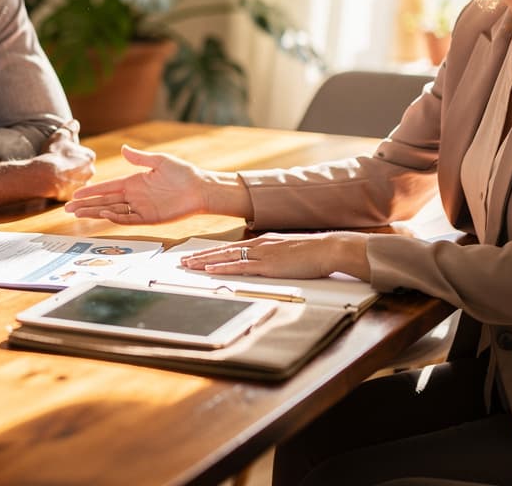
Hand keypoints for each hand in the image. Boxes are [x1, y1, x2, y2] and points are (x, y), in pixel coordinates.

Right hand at [28, 119, 95, 201]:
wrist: (44, 176)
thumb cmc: (53, 154)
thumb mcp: (60, 136)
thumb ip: (69, 128)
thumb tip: (75, 122)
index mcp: (89, 157)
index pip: (84, 155)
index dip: (73, 155)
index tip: (63, 156)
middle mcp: (91, 171)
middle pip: (83, 168)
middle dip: (74, 168)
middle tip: (60, 166)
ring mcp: (83, 185)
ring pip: (78, 181)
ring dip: (71, 180)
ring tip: (57, 178)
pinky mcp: (74, 196)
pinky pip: (71, 192)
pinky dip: (65, 190)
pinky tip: (56, 187)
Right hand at [65, 144, 225, 222]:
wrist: (200, 188)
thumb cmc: (182, 173)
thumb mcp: (159, 161)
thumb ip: (139, 158)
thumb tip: (123, 148)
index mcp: (133, 182)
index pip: (107, 188)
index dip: (91, 191)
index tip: (75, 194)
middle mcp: (134, 196)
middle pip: (104, 201)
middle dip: (86, 205)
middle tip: (68, 209)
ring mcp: (141, 208)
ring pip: (112, 211)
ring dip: (95, 212)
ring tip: (78, 214)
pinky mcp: (150, 218)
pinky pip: (128, 219)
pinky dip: (115, 217)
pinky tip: (103, 214)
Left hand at [180, 232, 370, 280]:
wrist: (328, 249)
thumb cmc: (314, 253)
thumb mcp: (290, 252)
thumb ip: (276, 256)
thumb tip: (268, 263)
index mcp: (264, 242)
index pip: (231, 247)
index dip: (212, 252)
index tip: (197, 256)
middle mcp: (259, 245)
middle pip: (223, 250)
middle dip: (201, 256)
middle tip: (183, 261)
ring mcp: (262, 254)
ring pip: (226, 256)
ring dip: (205, 261)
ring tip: (188, 265)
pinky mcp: (267, 265)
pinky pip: (239, 266)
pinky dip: (222, 267)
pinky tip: (210, 269)